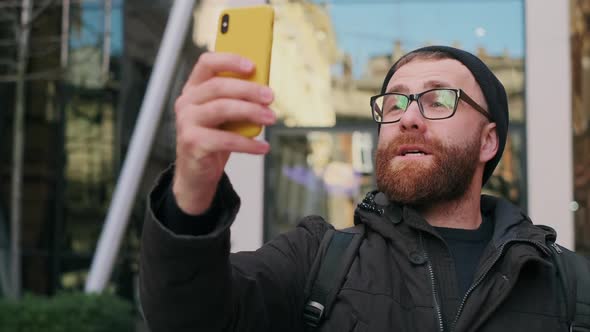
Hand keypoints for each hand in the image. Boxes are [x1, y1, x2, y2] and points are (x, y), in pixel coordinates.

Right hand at [172, 52, 275, 214]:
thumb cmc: (215, 139)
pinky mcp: (192, 143)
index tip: (253, 65)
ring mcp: (186, 122)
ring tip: (271, 118)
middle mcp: (186, 102)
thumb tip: (264, 88)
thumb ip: (237, 99)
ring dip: (251, 112)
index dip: (229, 60)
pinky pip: (225, 140)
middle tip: (270, 97)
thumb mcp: (226, 116)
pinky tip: (263, 147)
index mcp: (194, 89)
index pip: (207, 63)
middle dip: (248, 89)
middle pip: (218, 86)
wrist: (197, 174)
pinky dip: (248, 144)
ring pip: (222, 109)